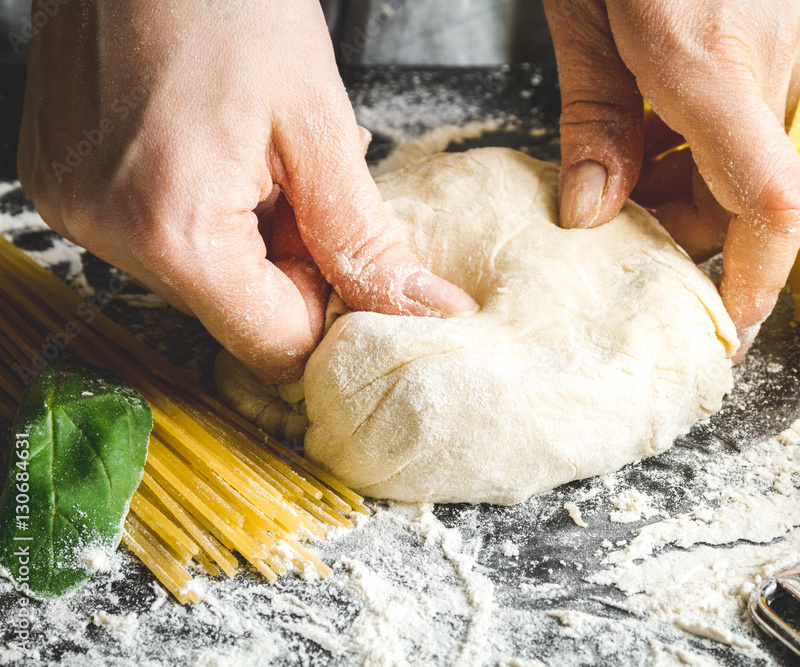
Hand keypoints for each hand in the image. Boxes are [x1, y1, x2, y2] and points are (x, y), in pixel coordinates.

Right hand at [18, 0, 477, 382]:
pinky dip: (199, 208)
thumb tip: (424, 312)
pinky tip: (210, 147)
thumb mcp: (318, 128)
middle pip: (234, 310)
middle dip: (286, 263)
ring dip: (244, 233)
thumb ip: (366, 240)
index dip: (327, 310)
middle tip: (299, 181)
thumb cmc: (228, 2)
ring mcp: (74, 206)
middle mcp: (106, 231)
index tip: (348, 259)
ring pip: (198, 274)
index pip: (274, 346)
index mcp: (174, 229)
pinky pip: (153, 235)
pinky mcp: (62, 182)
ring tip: (250, 151)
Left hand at [544, 0, 799, 358]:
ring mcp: (790, 28)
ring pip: (751, 152)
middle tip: (616, 233)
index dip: (755, 281)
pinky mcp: (789, 13)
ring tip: (620, 177)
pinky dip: (706, 135)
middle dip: (686, 229)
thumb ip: (591, 119)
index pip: (767, 204)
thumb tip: (591, 215)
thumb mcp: (580, 14)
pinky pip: (754, 105)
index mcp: (707, 60)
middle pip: (749, 189)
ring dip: (691, 183)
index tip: (724, 328)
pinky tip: (652, 123)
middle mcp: (768, 51)